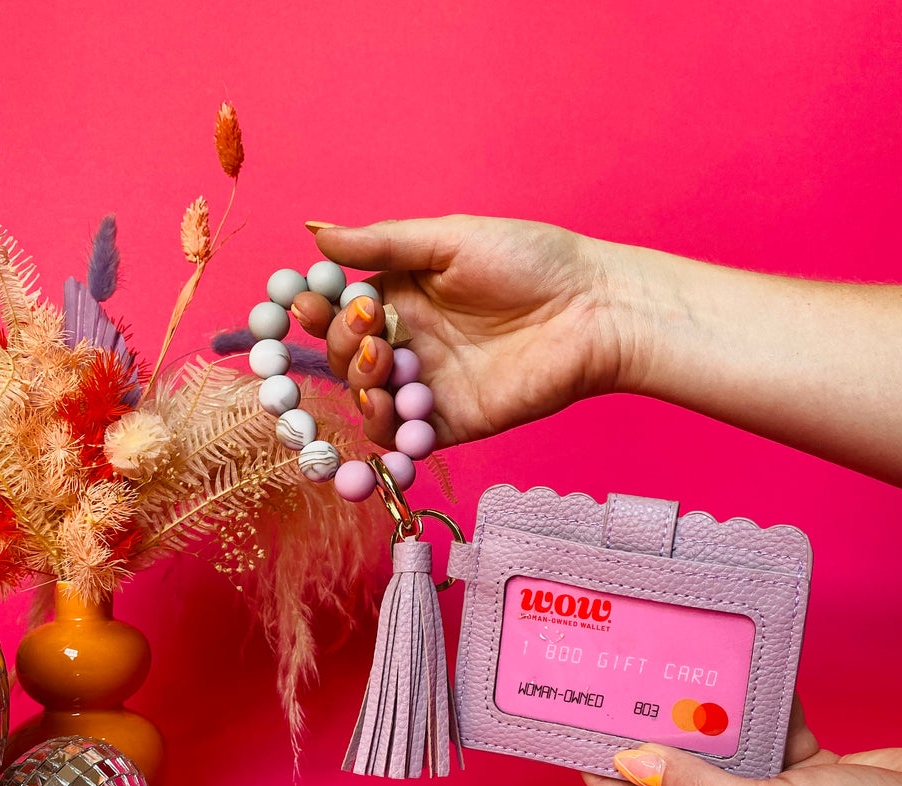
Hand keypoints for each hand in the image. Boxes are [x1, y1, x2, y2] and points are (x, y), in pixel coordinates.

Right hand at [293, 215, 646, 448]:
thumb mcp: (450, 238)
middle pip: (347, 359)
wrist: (592, 309)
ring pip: (369, 401)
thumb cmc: (530, 261)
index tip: (309, 303)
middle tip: (371, 330)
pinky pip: (406, 438)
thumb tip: (315, 231)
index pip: (341, 312)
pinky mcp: (454, 421)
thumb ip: (383, 242)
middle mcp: (410, 343)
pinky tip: (390, 408)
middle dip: (342, 347)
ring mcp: (430, 386)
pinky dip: (387, 432)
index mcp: (403, 297)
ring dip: (359, 387)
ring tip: (381, 365)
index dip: (318, 311)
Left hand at [584, 699, 901, 785]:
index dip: (607, 781)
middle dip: (654, 740)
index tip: (581, 732)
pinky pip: (761, 739)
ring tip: (666, 668)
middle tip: (622, 688)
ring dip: (703, 717)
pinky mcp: (803, 781)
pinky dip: (752, 709)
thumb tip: (631, 759)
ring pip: (718, 758)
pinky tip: (732, 671)